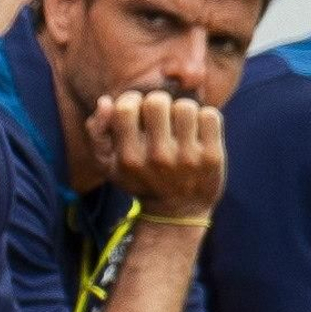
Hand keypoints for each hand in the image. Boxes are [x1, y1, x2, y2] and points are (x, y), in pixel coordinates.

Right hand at [85, 90, 224, 217]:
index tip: (138, 111)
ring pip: (186, 106)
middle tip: (161, 116)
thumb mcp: (110, 164)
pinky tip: (197, 131)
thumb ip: (97, 133)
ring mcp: (187, 158)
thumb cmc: (140, 179)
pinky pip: (211, 115)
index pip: (126, 108)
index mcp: (129, 158)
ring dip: (183, 110)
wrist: (178, 210)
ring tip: (180, 124)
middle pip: (157, 101)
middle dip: (159, 102)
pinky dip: (204, 118)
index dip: (132, 101)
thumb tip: (105, 101)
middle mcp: (158, 158)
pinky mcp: (213, 156)